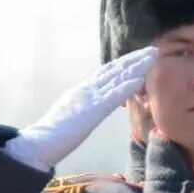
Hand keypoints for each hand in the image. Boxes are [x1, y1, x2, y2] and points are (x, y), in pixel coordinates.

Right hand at [4, 48, 155, 171]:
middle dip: (134, 59)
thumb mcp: (74, 115)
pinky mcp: (92, 109)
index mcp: (83, 90)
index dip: (125, 63)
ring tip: (152, 56)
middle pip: (115, 69)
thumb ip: (86, 107)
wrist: (40, 143)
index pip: (107, 72)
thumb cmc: (55, 134)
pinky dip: (127, 85)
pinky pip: (113, 95)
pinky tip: (140, 78)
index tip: (140, 56)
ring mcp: (90, 97)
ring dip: (136, 66)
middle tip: (152, 50)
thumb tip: (95, 105)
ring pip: (117, 77)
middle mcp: (87, 88)